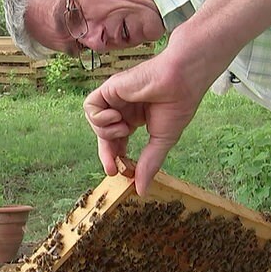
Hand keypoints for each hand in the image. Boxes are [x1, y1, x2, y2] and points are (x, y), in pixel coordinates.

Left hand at [83, 53, 202, 195]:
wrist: (181, 81)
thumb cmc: (177, 105)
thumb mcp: (161, 141)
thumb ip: (149, 164)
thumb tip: (142, 190)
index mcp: (135, 117)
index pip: (117, 141)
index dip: (114, 156)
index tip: (117, 172)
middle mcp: (123, 108)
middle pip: (103, 135)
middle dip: (106, 153)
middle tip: (112, 168)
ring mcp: (115, 98)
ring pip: (95, 123)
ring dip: (108, 132)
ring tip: (126, 127)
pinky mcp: (108, 88)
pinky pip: (90, 107)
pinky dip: (100, 117)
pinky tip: (118, 116)